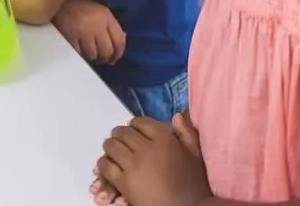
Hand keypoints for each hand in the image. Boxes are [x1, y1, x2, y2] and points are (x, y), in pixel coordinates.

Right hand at [53, 0, 126, 64]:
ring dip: (92, 57)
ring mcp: (83, 32)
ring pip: (93, 55)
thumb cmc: (81, 6)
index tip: (114, 58)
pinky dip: (80, 55)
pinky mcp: (69, 37)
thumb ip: (111, 27)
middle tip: (100, 59)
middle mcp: (96, 24)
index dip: (118, 53)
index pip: (119, 40)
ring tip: (88, 53)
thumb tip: (120, 43)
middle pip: (107, 51)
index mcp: (105, 16)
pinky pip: (79, 54)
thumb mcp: (101, 11)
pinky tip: (79, 51)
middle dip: (105, 58)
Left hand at [95, 117, 210, 205]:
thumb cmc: (193, 184)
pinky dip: (104, 164)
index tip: (135, 133)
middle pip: (122, 132)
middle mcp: (147, 149)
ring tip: (114, 153)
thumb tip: (177, 116)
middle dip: (120, 135)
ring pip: (111, 146)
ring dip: (111, 148)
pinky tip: (109, 166)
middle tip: (122, 142)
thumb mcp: (195, 156)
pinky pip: (105, 166)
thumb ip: (187, 134)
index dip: (135, 126)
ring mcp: (134, 165)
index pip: (141, 122)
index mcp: (164, 140)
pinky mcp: (124, 182)